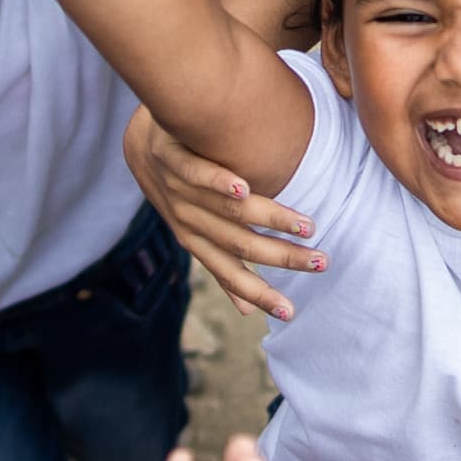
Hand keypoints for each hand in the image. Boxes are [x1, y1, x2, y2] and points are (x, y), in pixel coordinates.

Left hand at [126, 104, 317, 320]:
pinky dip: (218, 183)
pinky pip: (194, 172)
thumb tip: (246, 314)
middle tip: (322, 263)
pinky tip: (243, 188)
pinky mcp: (169, 157)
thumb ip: (222, 267)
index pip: (231, 274)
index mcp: (197, 242)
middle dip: (284, 257)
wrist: (139, 146)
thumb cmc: (179, 195)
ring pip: (226, 211)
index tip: (290, 313)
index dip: (258, 295)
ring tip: (305, 226)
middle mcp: (188, 220)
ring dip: (268, 218)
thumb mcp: (196, 236)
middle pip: (241, 244)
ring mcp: (178, 190)